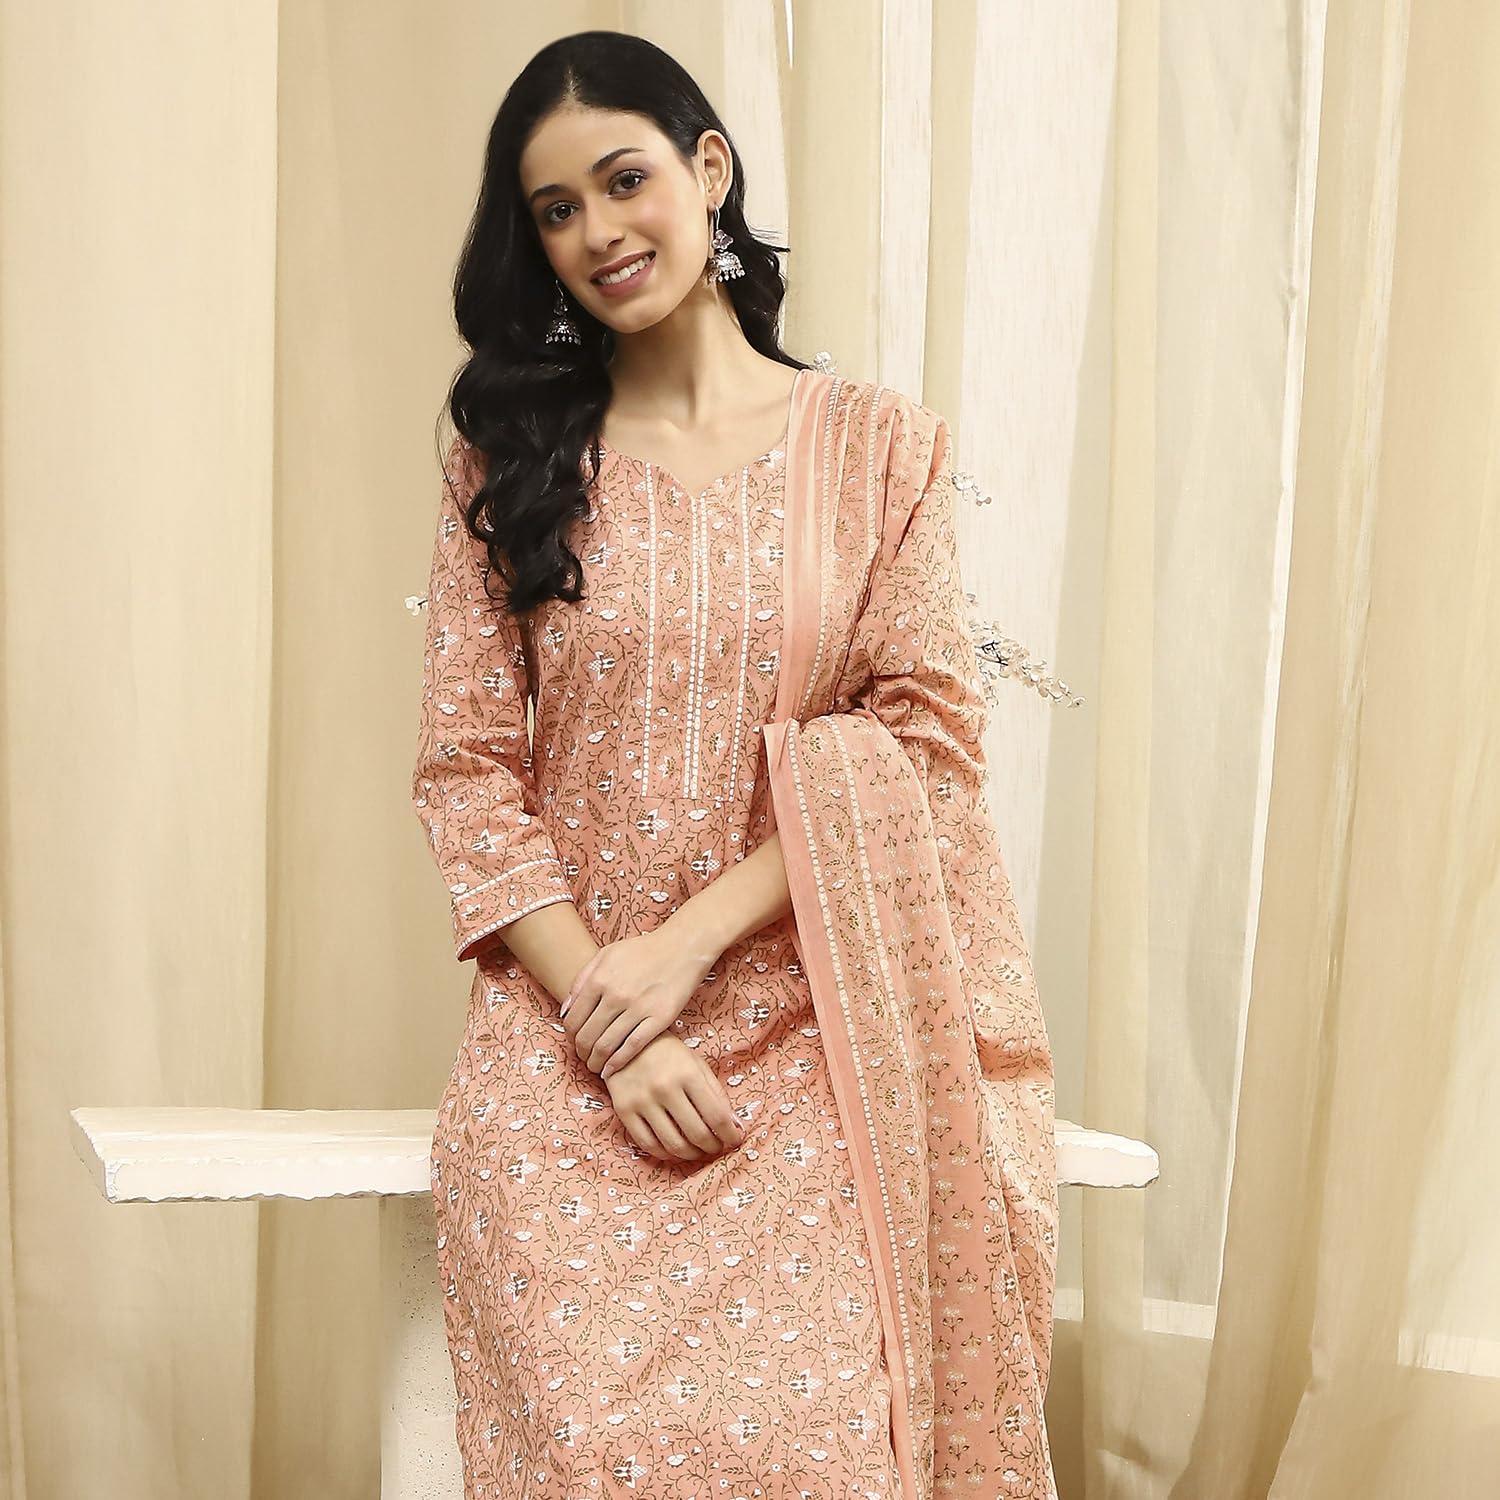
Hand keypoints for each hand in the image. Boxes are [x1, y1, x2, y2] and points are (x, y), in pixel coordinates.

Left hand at [561, 920, 720, 1078]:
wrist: (682, 947)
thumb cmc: (643, 950)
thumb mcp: (606, 954)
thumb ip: (582, 979)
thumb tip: (565, 1010)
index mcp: (599, 978)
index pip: (572, 1020)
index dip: (569, 1037)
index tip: (574, 1042)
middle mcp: (615, 995)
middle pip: (586, 1037)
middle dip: (581, 1053)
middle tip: (584, 1057)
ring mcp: (638, 1008)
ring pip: (606, 1046)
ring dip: (595, 1062)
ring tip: (596, 1066)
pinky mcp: (659, 1019)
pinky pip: (632, 1047)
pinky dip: (617, 1063)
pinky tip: (611, 1070)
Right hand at [602, 1033, 744, 1163]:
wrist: (624, 1041)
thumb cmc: (668, 1053)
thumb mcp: (697, 1064)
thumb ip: (716, 1093)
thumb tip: (734, 1126)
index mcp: (689, 1073)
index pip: (717, 1116)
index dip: (730, 1134)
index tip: (735, 1139)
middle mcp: (665, 1088)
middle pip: (697, 1134)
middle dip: (713, 1147)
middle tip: (717, 1147)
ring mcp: (642, 1100)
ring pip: (673, 1144)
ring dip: (691, 1155)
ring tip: (698, 1151)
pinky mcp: (623, 1110)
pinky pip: (648, 1144)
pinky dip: (665, 1154)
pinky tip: (674, 1150)